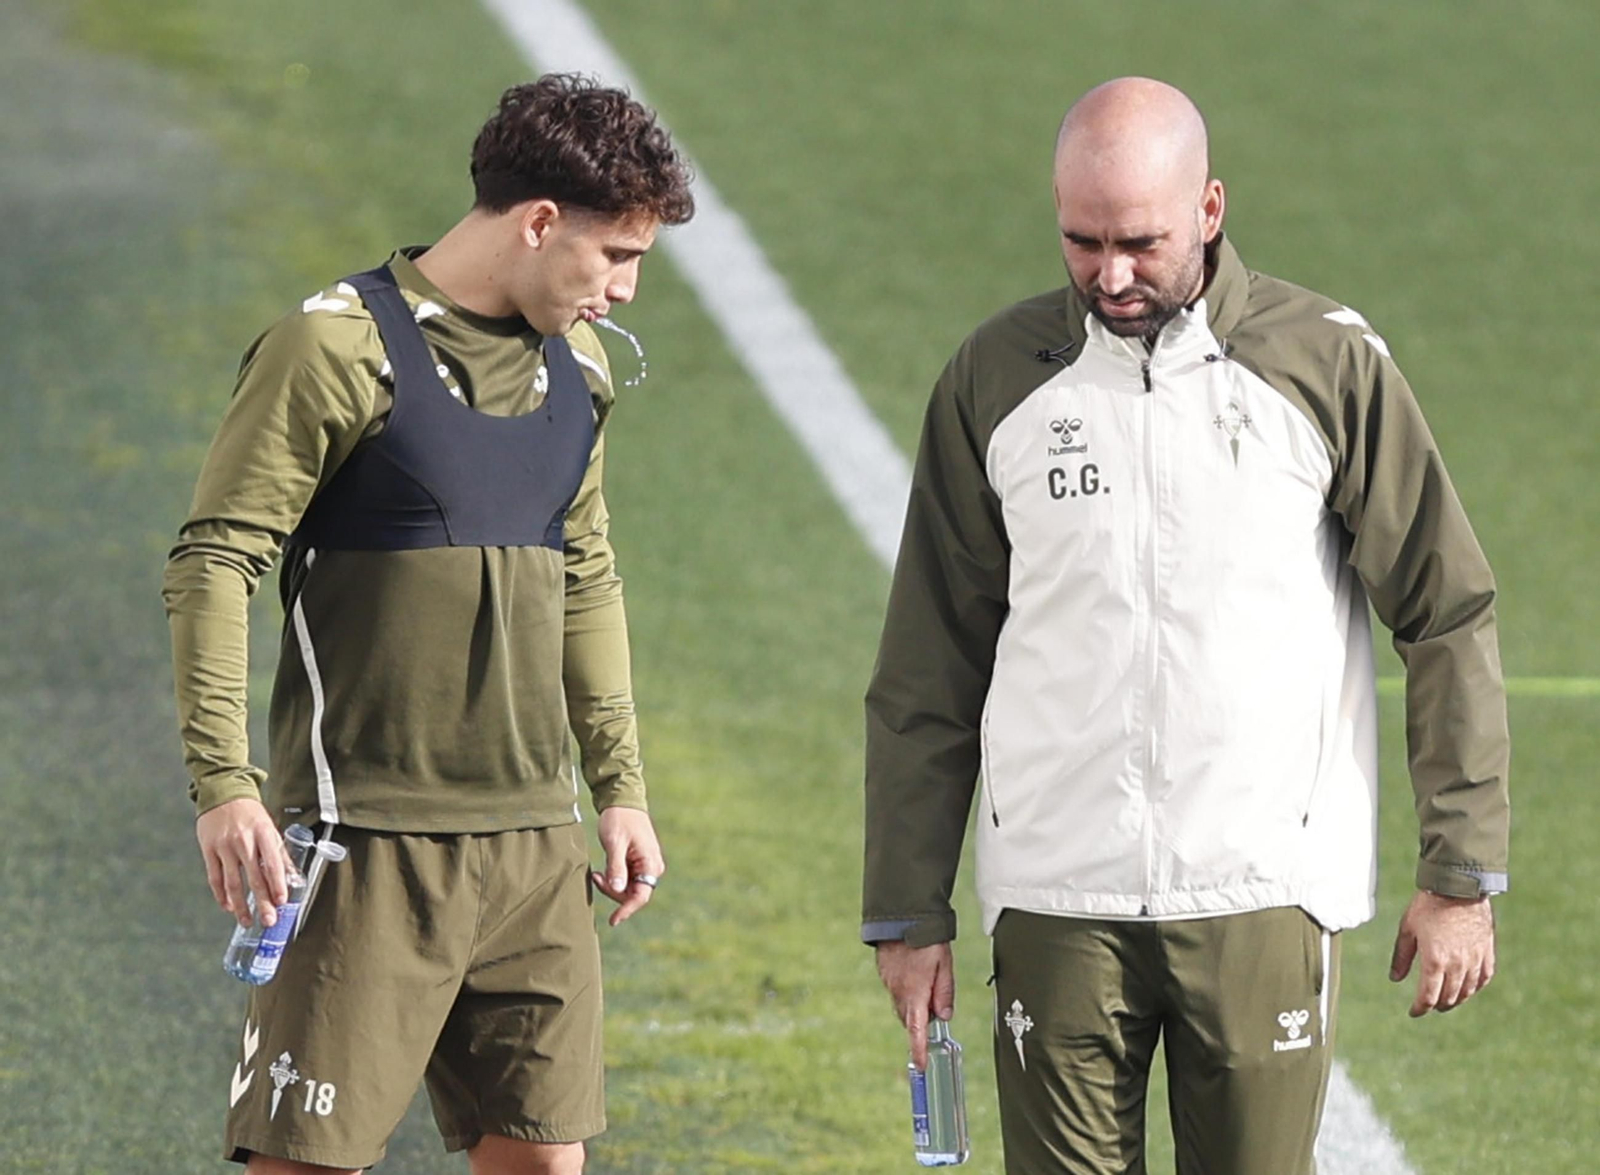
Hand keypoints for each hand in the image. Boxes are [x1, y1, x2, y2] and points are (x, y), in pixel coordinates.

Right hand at [196, 797, 289, 928]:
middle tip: (268, 920)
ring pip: (233, 882)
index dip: (278, 884)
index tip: (282, 901)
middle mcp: (244, 841)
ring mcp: (224, 847)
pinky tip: (228, 907)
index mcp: (263, 834)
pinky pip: (215, 878)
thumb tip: (293, 877)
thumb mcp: (270, 828)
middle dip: (262, 902)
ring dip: (240, 905)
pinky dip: (221, 895)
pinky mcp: (208, 850)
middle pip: (254, 878)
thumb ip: (280, 854)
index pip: (273, 864)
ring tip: (247, 921)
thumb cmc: (250, 814)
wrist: (222, 794)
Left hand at [590, 807, 664, 927]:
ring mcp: (646, 866)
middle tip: (596, 878)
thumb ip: (617, 867)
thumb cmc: (619, 819)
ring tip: (597, 873)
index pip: (641, 896)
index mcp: (650, 863)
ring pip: (628, 889)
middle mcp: (652, 867)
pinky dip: (613, 879)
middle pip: (634, 894)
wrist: (622, 801)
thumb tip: (619, 890)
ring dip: (612, 886)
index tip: (613, 920)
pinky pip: (626, 880)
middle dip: (613, 892)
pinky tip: (602, 871)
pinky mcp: (638, 863)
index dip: (626, 910)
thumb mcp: (614, 843)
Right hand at [876, 940, 954, 1069]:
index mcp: (916, 993)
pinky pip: (896, 990)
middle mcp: (898, 991)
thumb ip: (944, 993)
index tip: (920, 1066)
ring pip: (902, 1004)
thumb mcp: (945, 966)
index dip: (918, 1050)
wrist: (902, 916)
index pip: (916, 1030)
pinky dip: (906, 989)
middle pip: (910, 1018)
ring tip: (928, 979)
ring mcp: (889, 982)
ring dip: (914, 1002)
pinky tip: (915, 971)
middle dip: (921, 1019)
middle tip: (936, 1003)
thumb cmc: (927, 940)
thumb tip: (944, 1016)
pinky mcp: (884, 973)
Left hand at [1389, 890, 1495, 1015]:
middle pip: (1448, 997)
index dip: (1420, 1008)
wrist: (1458, 887)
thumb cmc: (1427, 906)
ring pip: (1467, 991)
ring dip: (1456, 1000)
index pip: (1428, 996)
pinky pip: (1484, 977)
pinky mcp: (1486, 951)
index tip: (1414, 1012)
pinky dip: (1475, 987)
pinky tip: (1469, 988)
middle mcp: (1457, 965)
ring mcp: (1474, 959)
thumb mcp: (1407, 930)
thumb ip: (1402, 957)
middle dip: (1437, 1005)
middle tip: (1429, 1005)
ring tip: (1447, 1001)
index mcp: (1435, 961)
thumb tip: (1395, 979)